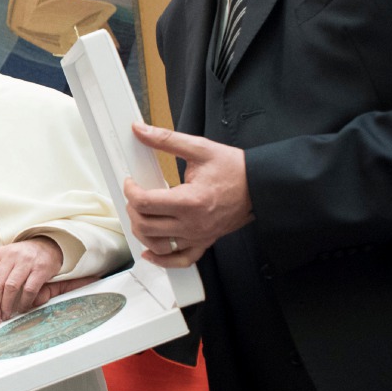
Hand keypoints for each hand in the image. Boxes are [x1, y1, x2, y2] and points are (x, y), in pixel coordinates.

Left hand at [0, 236, 63, 323]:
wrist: (49, 244)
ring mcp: (26, 261)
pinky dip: (24, 302)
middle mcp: (11, 256)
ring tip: (6, 316)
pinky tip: (22, 309)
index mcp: (0, 254)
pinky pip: (29, 289)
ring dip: (7, 305)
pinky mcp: (40, 268)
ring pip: (10, 287)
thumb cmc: (25, 257)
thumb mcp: (9, 261)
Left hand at [122, 122, 253, 266]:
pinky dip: (162, 259)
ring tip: (140, 216)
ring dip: (142, 233)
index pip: (145, 202)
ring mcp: (198, 236)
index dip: (130, 190)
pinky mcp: (204, 242)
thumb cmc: (235, 169)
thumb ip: (166, 140)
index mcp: (190, 201)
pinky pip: (180, 260)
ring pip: (157, 245)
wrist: (261, 187)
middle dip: (133, 210)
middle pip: (146, 226)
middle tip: (135, 196)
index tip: (131, 181)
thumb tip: (141, 130)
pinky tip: (150, 251)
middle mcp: (193, 224)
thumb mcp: (200, 149)